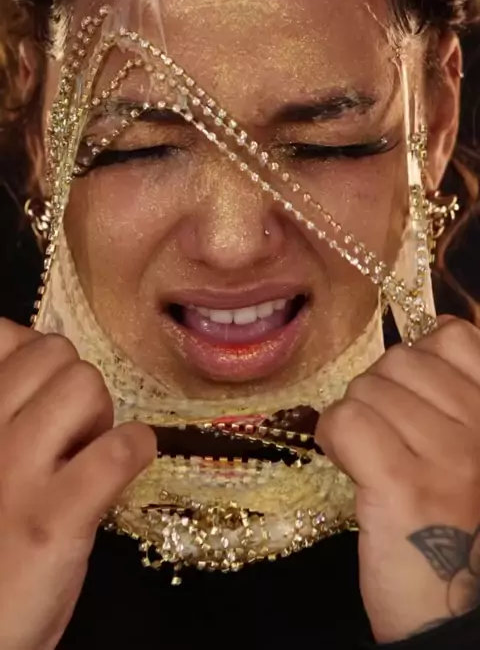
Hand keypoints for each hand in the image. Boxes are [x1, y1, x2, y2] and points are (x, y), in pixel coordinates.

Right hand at [0, 318, 155, 649]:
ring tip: (86, 454)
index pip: (8, 338)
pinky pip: (118, 450)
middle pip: (56, 355)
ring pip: (85, 384)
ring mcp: (16, 475)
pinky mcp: (54, 520)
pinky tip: (120, 470)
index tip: (42, 398)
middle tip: (69, 434)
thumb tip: (20, 340)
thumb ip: (3, 401)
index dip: (37, 359)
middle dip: (76, 387)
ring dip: (101, 416)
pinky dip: (133, 451)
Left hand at [316, 317, 479, 642]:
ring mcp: (448, 455)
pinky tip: (350, 463)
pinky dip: (334, 437)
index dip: (418, 361)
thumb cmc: (463, 523)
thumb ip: (453, 397)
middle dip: (380, 392)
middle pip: (399, 359)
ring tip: (372, 457)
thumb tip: (407, 352)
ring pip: (366, 388)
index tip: (412, 400)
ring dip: (356, 418)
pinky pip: (347, 421)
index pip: (451, 336)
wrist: (458, 609)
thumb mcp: (472, 447)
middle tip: (387, 437)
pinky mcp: (403, 485)